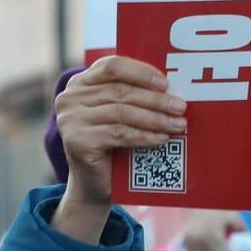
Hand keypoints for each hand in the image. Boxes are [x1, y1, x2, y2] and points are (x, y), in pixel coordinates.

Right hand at [52, 56, 185, 241]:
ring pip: (121, 112)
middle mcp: (69, 98)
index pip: (111, 66)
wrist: (94, 184)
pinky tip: (162, 138)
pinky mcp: (77, 142)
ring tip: (178, 124)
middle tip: (181, 106)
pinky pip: (118, 133)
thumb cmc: (112, 145)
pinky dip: (144, 136)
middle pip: (120, 91)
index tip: (165, 83)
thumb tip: (172, 87)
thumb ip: (133, 95)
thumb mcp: (119, 113)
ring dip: (154, 118)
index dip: (140, 72)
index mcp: (80, 83)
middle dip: (155, 99)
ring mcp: (70, 120)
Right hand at [183, 211, 245, 250]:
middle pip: (209, 205)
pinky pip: (225, 217)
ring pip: (217, 209)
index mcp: (188, 232)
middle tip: (237, 223)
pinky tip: (241, 231)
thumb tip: (226, 213)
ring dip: (232, 217)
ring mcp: (198, 231)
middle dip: (225, 211)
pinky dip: (236, 222)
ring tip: (239, 229)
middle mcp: (190, 229)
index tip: (229, 212)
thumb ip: (215, 229)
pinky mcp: (210, 234)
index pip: (200, 208)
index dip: (215, 208)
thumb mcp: (212, 245)